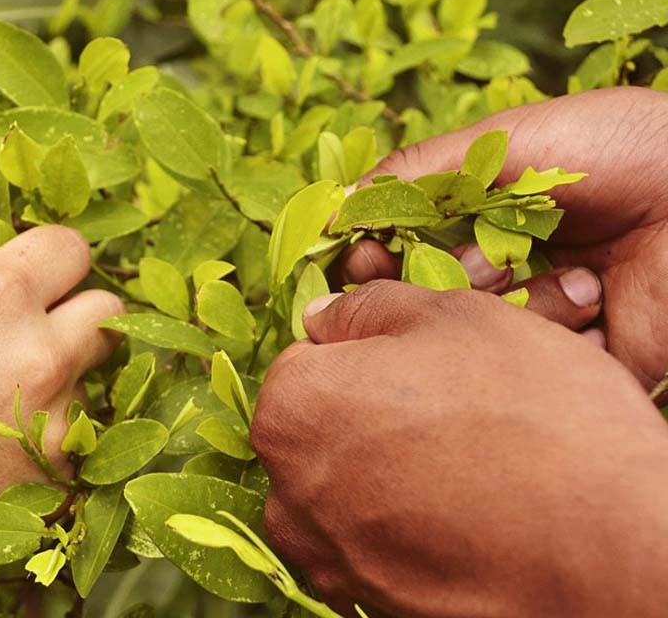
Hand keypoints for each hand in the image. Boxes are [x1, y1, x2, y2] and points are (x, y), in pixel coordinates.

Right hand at [0, 226, 122, 506]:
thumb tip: (4, 268)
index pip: (71, 249)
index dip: (54, 261)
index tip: (44, 275)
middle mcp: (42, 353)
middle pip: (108, 310)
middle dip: (79, 316)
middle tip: (42, 330)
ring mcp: (57, 416)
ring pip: (92, 374)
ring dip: (62, 377)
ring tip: (1, 396)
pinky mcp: (61, 469)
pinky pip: (76, 431)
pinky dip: (49, 430)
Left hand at [252, 281, 667, 617]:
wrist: (608, 546)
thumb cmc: (526, 409)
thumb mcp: (448, 316)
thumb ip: (366, 308)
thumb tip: (322, 320)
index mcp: (293, 406)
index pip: (308, 356)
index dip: (363, 349)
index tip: (417, 362)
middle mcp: (288, 489)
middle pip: (320, 422)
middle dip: (367, 406)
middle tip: (448, 407)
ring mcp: (327, 553)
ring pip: (342, 481)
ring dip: (383, 464)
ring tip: (460, 459)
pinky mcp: (369, 599)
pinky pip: (368, 536)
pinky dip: (400, 518)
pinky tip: (459, 509)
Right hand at [337, 87, 667, 386]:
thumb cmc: (615, 151)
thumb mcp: (506, 140)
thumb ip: (417, 171)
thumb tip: (338, 205)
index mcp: (479, 216)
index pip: (401, 248)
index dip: (378, 259)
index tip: (367, 262)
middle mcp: (501, 265)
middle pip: (431, 297)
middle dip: (451, 283)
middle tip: (485, 265)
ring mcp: (536, 311)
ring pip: (476, 335)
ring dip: (516, 302)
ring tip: (576, 276)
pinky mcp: (575, 354)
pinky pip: (529, 362)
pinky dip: (556, 329)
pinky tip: (598, 297)